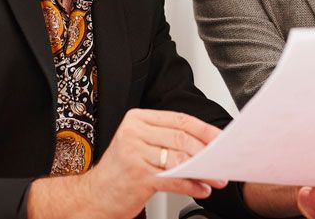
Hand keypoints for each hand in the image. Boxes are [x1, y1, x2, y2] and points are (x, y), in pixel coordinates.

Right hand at [28, 109, 226, 218]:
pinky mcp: (138, 175)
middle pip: (181, 138)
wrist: (93, 196)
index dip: (204, 130)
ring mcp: (134, 153)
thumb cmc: (120, 172)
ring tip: (214, 179)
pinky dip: (191, 186)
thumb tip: (204, 144)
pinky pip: (173, 179)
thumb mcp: (139, 146)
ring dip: (202, 171)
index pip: (179, 120)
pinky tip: (201, 190)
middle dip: (206, 152)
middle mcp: (134, 132)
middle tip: (221, 162)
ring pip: (179, 159)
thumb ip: (166, 140)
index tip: (221, 139)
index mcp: (137, 119)